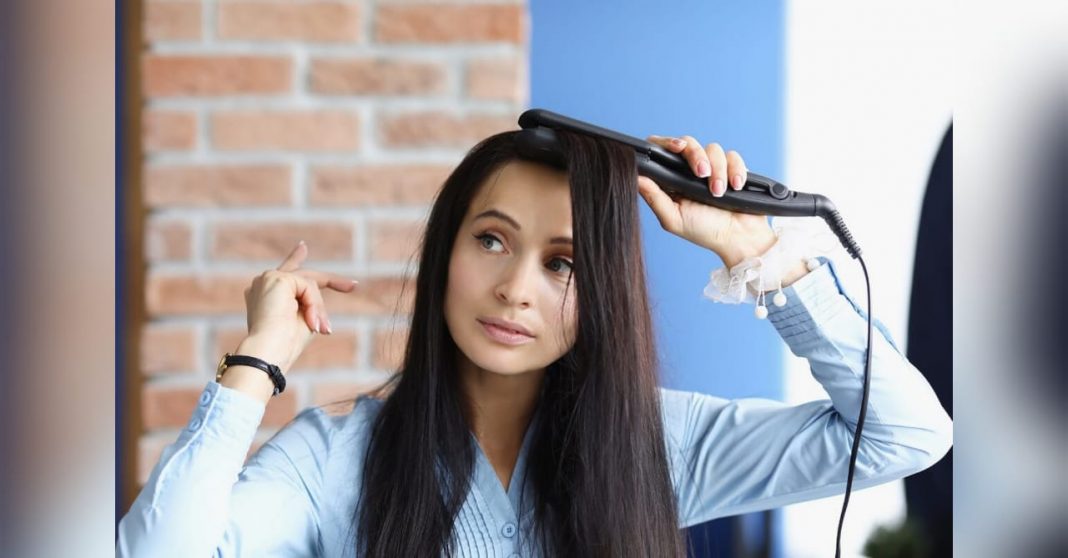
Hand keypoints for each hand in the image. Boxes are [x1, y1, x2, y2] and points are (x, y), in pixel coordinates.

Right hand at [240, 241, 358, 373]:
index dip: (295, 258)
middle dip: (331, 280)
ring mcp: (268, 278)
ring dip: (318, 309)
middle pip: (302, 274)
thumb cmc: (284, 344)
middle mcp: (263, 283)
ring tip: (319, 329)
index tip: (303, 246)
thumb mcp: (303, 320)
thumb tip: (317, 299)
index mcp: (265, 296)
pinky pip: (309, 286)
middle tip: (353, 285)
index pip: (283, 272)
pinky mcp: (277, 277)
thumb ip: (309, 303)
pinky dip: (314, 305)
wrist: (268, 352)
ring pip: (309, 284)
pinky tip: (311, 322)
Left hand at [636, 135, 776, 267]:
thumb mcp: (674, 218)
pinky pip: (733, 157)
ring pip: (713, 149)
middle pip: (688, 143)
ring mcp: (712, 168)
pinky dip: (736, 171)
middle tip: (702, 174)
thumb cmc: (703, 231)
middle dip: (696, 155)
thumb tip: (636, 177)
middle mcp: (689, 171)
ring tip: (719, 193)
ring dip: (718, 171)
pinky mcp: (732, 168)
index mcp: (672, 180)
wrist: (738, 238)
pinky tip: (736, 187)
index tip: (677, 147)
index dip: (666, 143)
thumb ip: (654, 197)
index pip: (662, 151)